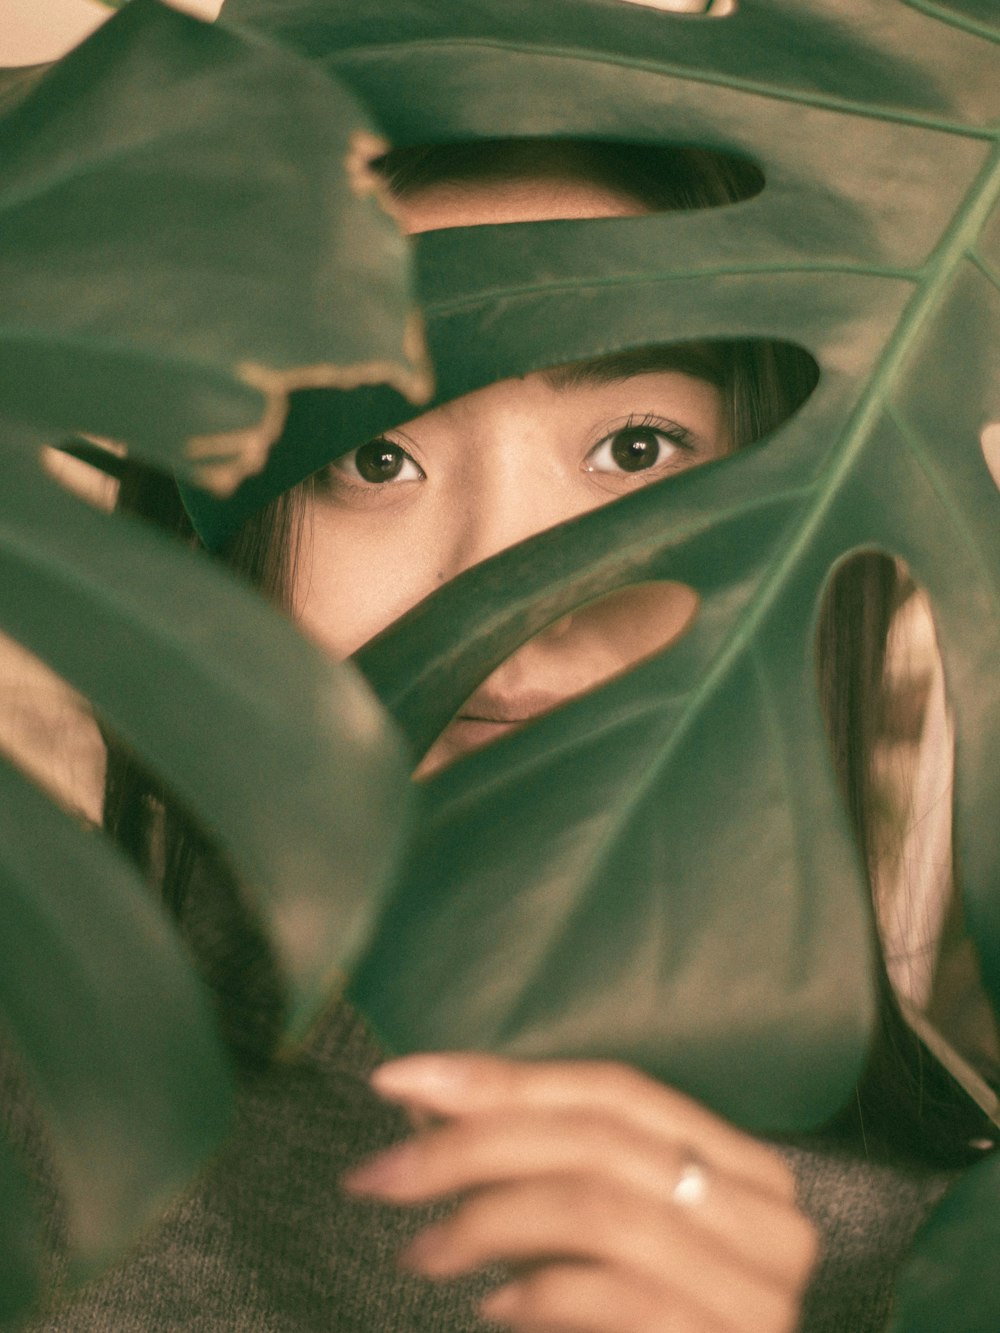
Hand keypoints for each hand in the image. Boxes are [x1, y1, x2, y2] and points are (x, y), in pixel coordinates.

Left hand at [343, 1053, 817, 1332]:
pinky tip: (492, 1307)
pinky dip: (540, 1292)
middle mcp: (769, 1218)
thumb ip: (531, 1165)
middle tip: (379, 1176)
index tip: (400, 1080)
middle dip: (472, 1147)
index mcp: (745, 1168)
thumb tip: (428, 1094)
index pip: (615, 1090)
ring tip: (422, 1254)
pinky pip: (616, 1293)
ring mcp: (758, 1291)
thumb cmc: (642, 1327)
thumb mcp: (586, 1233)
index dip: (504, 1077)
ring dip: (487, 1223)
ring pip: (598, 1208)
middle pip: (598, 1141)